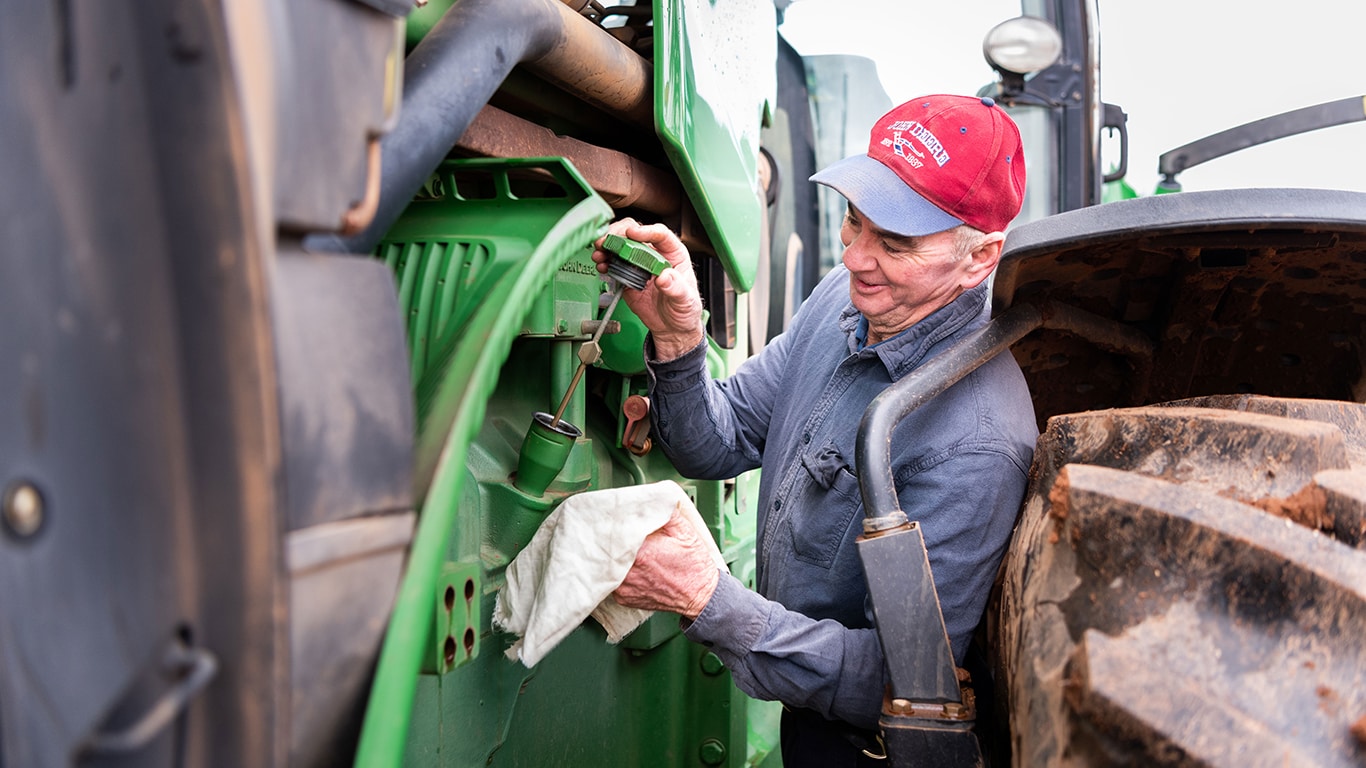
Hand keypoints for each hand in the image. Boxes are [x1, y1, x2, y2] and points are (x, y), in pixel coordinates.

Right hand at [592, 219, 704, 359]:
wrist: (672, 328)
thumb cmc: (685, 310)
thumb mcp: (686, 300)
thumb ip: (677, 288)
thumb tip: (664, 276)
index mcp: (674, 255)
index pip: (661, 235)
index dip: (646, 231)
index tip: (632, 234)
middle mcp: (655, 256)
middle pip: (636, 236)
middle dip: (619, 235)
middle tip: (608, 242)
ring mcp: (640, 266)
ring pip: (622, 247)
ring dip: (608, 247)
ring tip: (600, 253)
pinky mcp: (628, 277)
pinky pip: (615, 265)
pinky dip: (606, 263)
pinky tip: (602, 266)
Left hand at [613, 503, 720, 619]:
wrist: (700, 594)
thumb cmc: (694, 566)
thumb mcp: (684, 530)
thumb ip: (664, 512)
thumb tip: (649, 500)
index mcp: (642, 553)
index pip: (616, 532)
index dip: (616, 524)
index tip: (619, 520)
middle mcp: (630, 572)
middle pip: (608, 549)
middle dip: (613, 540)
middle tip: (620, 533)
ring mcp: (624, 587)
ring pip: (608, 565)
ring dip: (614, 556)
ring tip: (627, 551)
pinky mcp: (624, 598)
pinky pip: (611, 580)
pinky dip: (617, 572)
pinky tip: (631, 567)